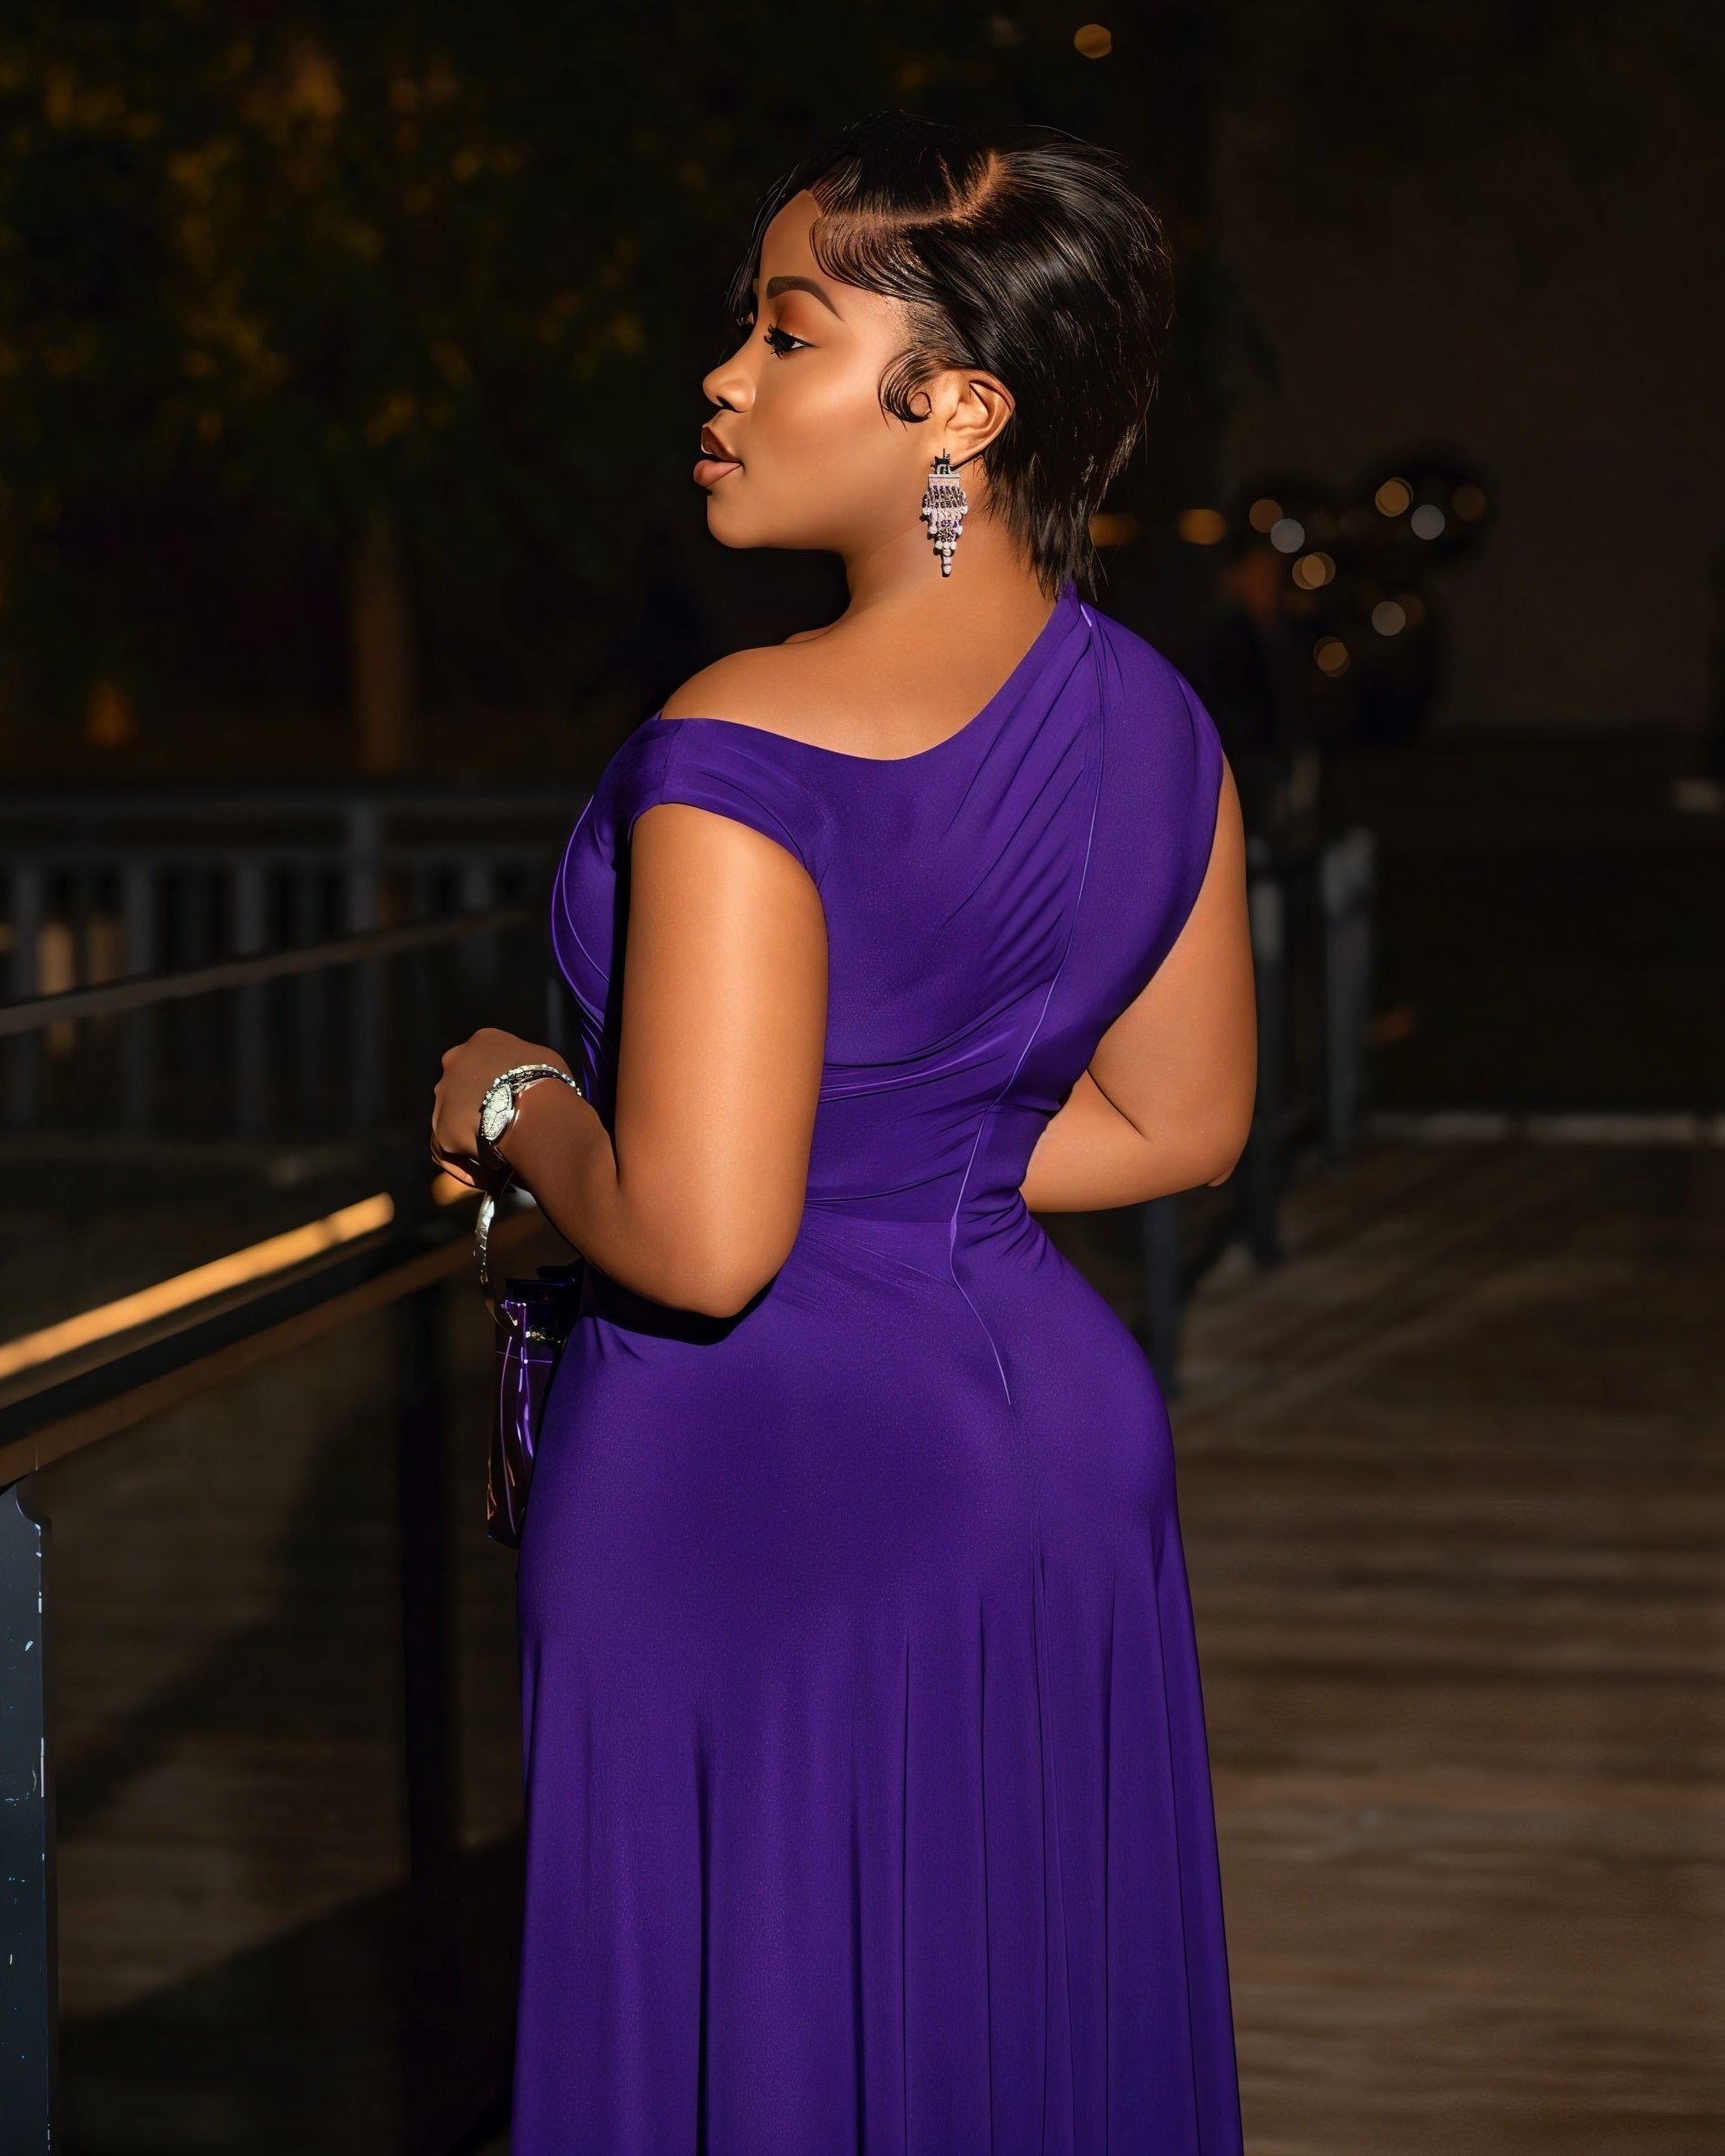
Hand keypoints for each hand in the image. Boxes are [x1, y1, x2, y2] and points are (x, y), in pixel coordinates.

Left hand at [430, 1027, 571, 1176]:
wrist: (538, 1113)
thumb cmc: (550, 1085)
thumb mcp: (544, 1062)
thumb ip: (525, 1067)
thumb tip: (528, 1082)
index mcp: (483, 1041)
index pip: (484, 1063)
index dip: (499, 1086)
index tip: (512, 1105)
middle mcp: (456, 1061)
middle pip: (463, 1089)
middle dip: (479, 1110)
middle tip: (503, 1131)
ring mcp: (444, 1095)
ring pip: (454, 1121)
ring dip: (472, 1139)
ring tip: (499, 1162)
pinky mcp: (443, 1129)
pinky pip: (450, 1151)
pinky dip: (468, 1166)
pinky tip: (491, 1177)